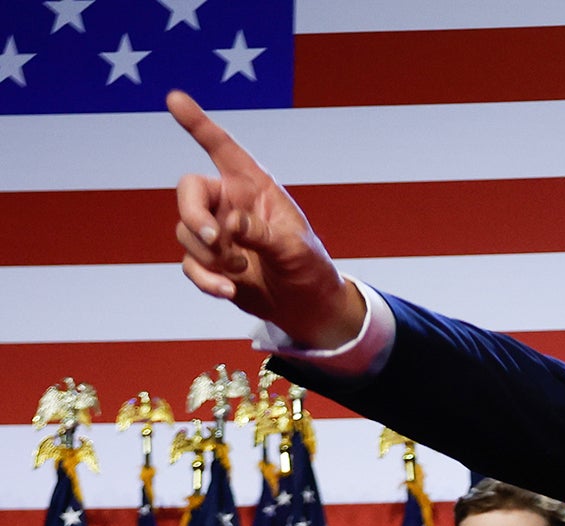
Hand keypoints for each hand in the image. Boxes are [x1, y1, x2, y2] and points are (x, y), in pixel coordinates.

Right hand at [168, 91, 364, 346]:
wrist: (306, 307)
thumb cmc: (308, 268)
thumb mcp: (295, 250)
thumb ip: (263, 234)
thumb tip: (229, 225)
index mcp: (255, 187)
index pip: (222, 148)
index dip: (198, 123)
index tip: (174, 98)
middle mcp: (230, 203)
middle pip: (188, 191)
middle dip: (193, 214)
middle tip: (213, 238)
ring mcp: (215, 231)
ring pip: (185, 231)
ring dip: (210, 255)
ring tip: (241, 269)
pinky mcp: (208, 260)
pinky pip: (189, 263)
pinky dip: (205, 278)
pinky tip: (228, 290)